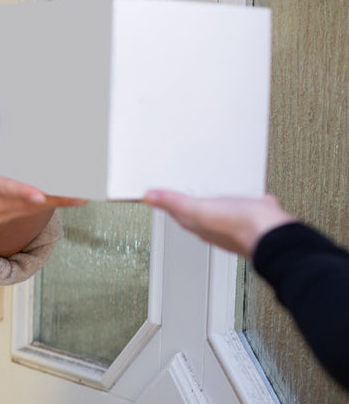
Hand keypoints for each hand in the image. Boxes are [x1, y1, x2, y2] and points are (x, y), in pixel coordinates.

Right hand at [0, 105, 84, 227]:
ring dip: (57, 202)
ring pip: (33, 210)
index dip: (23, 192)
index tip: (40, 194)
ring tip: (81, 192)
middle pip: (28, 203)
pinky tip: (66, 196)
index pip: (4, 189)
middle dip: (55, 198)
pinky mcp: (5, 218)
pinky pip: (30, 211)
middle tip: (80, 190)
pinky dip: (48, 203)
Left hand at [142, 190, 294, 256]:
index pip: (180, 214)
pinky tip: (258, 197)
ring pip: (227, 212)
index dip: (171, 203)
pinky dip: (252, 203)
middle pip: (202, 214)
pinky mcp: (260, 221)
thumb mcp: (200, 209)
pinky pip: (253, 209)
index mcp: (202, 226)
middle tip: (189, 190)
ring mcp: (240, 225)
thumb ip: (174, 202)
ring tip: (220, 192)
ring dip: (223, 203)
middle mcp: (219, 228)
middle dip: (196, 201)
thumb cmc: (240, 227)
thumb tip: (148, 197)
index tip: (164, 194)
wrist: (277, 237)